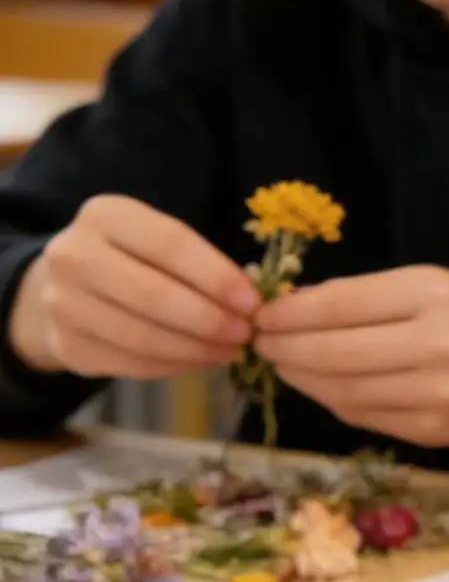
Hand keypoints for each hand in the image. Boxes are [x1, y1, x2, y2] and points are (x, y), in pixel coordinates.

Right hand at [8, 195, 258, 379]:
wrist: (67, 286)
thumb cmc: (133, 257)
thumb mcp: (157, 240)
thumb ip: (199, 261)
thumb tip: (251, 301)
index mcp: (105, 216)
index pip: (170, 244)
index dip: (217, 276)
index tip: (253, 302)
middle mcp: (74, 256)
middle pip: (153, 294)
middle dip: (209, 319)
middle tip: (246, 333)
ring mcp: (62, 303)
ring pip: (141, 336)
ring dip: (195, 349)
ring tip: (230, 351)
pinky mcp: (65, 345)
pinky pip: (129, 363)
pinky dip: (174, 366)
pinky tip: (201, 361)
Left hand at [252, 265, 448, 447]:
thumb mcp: (427, 288)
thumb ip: (364, 297)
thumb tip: (291, 308)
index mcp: (434, 295)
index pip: (341, 304)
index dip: (290, 312)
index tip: (263, 315)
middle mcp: (438, 345)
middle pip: (335, 352)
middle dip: (285, 348)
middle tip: (262, 343)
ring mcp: (436, 394)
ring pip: (343, 390)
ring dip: (301, 378)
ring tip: (284, 364)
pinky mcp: (433, 431)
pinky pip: (363, 416)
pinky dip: (332, 401)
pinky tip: (320, 386)